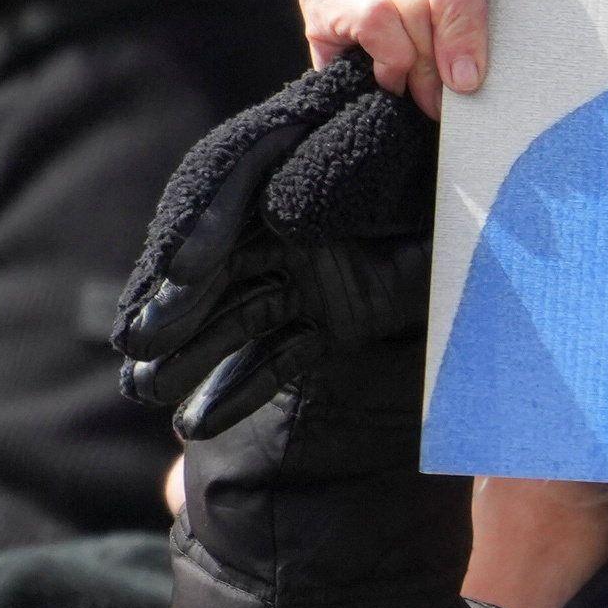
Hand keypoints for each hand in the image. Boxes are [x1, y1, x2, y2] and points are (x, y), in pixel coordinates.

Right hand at [117, 54, 439, 435]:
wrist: (468, 245)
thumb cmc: (439, 204)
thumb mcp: (413, 189)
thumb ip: (378, 191)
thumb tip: (325, 199)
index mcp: (298, 181)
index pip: (237, 193)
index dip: (207, 230)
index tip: (183, 270)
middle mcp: (286, 233)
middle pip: (218, 269)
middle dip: (179, 306)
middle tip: (139, 340)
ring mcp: (295, 284)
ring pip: (231, 320)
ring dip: (189, 356)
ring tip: (145, 388)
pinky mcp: (313, 327)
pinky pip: (268, 362)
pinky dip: (235, 393)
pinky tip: (193, 425)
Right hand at [300, 0, 509, 103]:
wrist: (390, 95)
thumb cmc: (455, 43)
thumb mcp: (484, 3)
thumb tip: (526, 6)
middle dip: (464, 21)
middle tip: (470, 75)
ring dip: (430, 57)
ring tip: (436, 88)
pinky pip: (376, 19)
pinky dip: (395, 59)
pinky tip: (395, 77)